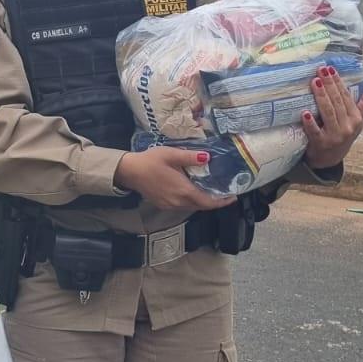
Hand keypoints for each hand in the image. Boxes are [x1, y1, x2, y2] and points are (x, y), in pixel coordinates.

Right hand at [114, 148, 235, 212]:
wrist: (129, 171)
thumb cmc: (150, 161)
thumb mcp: (171, 155)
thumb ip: (191, 157)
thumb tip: (208, 157)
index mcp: (184, 191)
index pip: (208, 202)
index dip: (222, 201)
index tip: (233, 197)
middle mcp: (179, 202)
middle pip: (201, 206)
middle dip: (214, 202)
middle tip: (225, 193)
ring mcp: (170, 205)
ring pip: (192, 207)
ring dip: (202, 202)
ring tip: (211, 192)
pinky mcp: (163, 204)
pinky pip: (183, 206)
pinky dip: (192, 201)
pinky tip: (192, 192)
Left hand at [301, 67, 362, 169]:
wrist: (330, 160)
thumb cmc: (342, 134)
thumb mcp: (357, 120)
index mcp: (356, 118)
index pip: (346, 97)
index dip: (338, 82)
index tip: (330, 69)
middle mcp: (347, 127)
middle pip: (337, 102)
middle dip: (329, 84)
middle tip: (320, 70)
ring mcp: (334, 136)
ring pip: (328, 113)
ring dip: (321, 97)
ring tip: (314, 82)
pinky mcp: (321, 144)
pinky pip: (315, 132)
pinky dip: (310, 123)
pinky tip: (304, 113)